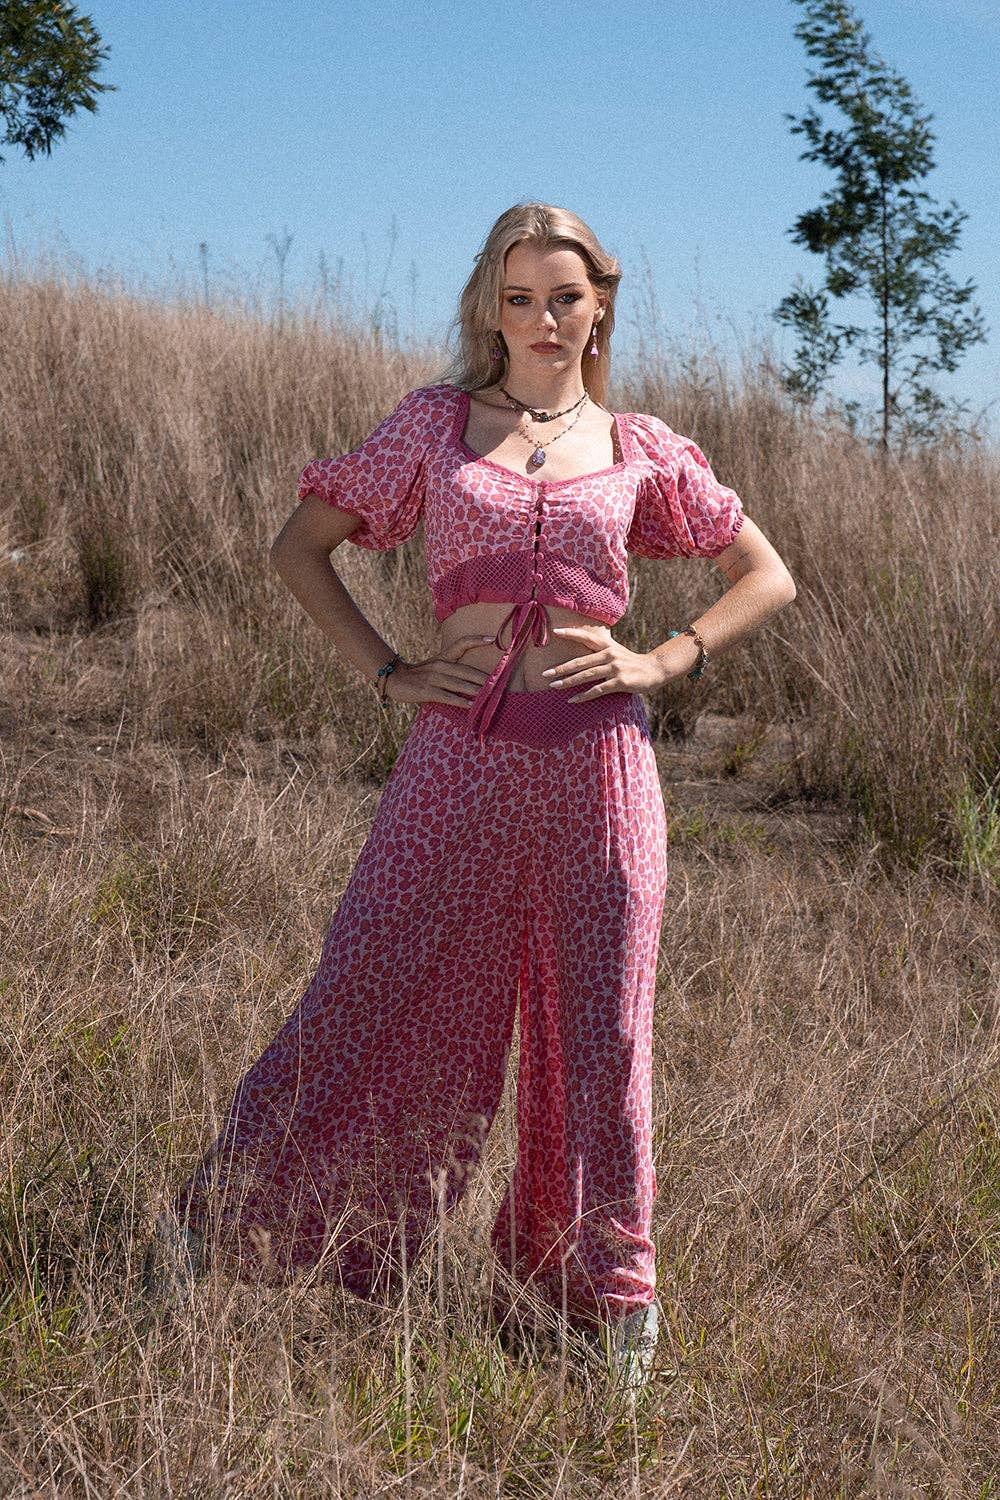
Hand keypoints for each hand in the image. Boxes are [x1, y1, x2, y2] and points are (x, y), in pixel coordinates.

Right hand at [384, 634, 495, 706]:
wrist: (393, 679)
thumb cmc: (418, 676)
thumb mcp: (435, 667)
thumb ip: (452, 671)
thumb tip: (475, 680)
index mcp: (442, 657)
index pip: (461, 644)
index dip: (476, 640)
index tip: (493, 639)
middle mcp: (439, 665)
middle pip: (465, 670)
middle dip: (483, 677)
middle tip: (499, 682)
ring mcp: (432, 678)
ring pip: (458, 684)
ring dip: (475, 690)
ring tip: (490, 695)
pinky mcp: (426, 690)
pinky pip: (447, 697)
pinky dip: (460, 702)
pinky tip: (471, 706)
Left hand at [542, 625, 684, 701]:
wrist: (655, 670)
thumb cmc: (632, 663)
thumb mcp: (617, 652)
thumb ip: (601, 651)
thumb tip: (581, 654)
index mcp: (607, 646)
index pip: (586, 637)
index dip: (571, 633)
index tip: (554, 632)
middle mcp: (609, 655)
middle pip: (580, 661)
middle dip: (561, 668)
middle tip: (545, 673)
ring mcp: (615, 668)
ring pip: (586, 675)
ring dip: (568, 682)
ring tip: (553, 686)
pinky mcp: (619, 682)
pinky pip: (597, 690)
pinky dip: (583, 696)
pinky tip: (572, 700)